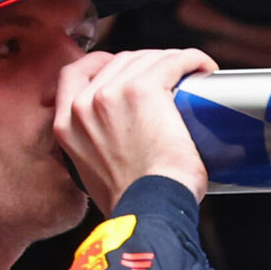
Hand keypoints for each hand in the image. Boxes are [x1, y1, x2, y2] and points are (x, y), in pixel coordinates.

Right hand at [52, 46, 216, 207]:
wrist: (148, 211)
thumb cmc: (134, 204)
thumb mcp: (94, 174)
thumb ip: (96, 151)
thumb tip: (120, 147)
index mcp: (66, 125)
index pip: (74, 73)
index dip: (102, 64)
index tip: (126, 70)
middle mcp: (83, 105)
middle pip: (118, 62)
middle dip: (147, 64)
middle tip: (172, 78)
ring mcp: (111, 94)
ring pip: (146, 59)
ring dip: (172, 61)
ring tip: (192, 74)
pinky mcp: (143, 90)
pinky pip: (173, 61)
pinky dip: (192, 60)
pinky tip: (204, 68)